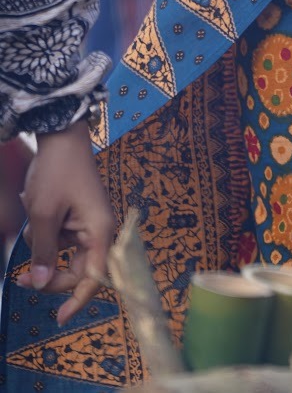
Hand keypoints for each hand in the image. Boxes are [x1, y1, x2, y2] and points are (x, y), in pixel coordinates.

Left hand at [21, 121, 115, 323]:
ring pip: (70, 256)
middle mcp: (101, 230)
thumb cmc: (57, 175)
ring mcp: (90, 224)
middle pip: (81, 270)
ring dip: (48, 256)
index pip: (95, 275)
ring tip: (29, 238)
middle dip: (53, 278)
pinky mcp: (80, 218)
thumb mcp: (43, 215)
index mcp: (100, 231)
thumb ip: (44, 251)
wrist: (62, 140)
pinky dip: (49, 242)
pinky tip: (36, 227)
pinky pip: (65, 242)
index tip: (60, 318)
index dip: (79, 299)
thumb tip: (38, 283)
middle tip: (22, 281)